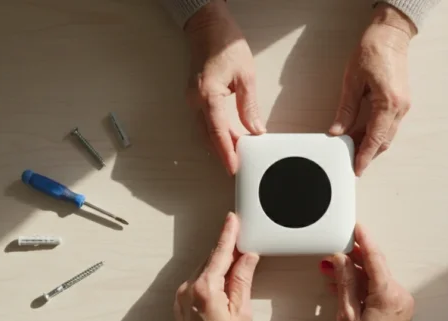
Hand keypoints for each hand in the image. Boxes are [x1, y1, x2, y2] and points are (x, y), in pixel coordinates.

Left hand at [166, 212, 259, 320]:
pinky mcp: (181, 303)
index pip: (220, 253)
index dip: (228, 234)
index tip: (233, 219)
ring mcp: (182, 295)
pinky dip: (212, 276)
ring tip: (239, 265)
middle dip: (228, 249)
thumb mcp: (241, 314)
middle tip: (245, 241)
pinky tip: (224, 282)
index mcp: (205, 288)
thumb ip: (242, 281)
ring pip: (205, 270)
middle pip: (212, 259)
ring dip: (220, 264)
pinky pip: (199, 281)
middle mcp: (189, 288)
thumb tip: (247, 258)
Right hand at [185, 1, 265, 174]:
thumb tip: (255, 128)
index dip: (226, 152)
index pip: (218, 131)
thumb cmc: (224, 44)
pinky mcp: (195, 97)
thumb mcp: (245, 75)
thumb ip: (249, 106)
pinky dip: (216, 132)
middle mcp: (195, 99)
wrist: (207, 26)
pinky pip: (204, 121)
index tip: (233, 167)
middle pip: (209, 136)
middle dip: (223, 153)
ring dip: (220, 144)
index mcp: (208, 94)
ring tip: (237, 153)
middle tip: (239, 165)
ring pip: (205, 131)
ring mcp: (192, 99)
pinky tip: (229, 136)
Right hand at [320, 224, 426, 320]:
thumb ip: (345, 284)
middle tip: (332, 252)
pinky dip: (362, 286)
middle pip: (375, 266)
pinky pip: (378, 289)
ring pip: (375, 278)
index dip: (363, 240)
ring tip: (331, 272)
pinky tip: (344, 288)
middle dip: (353, 258)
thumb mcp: (348, 316)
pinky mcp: (397, 308)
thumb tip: (340, 260)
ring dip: (355, 274)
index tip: (355, 227)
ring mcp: (400, 301)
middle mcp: (399, 294)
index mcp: (387, 293)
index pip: (375, 257)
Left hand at [329, 4, 416, 175]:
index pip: (376, 138)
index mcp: (389, 103)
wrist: (390, 36)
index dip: (365, 156)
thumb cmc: (373, 51)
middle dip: (368, 154)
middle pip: (384, 141)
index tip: (357, 169)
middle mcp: (400, 107)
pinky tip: (362, 134)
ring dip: (371, 144)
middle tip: (352, 163)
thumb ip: (346, 109)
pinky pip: (389, 125)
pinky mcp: (400, 102)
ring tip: (353, 150)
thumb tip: (337, 130)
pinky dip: (376, 133)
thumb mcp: (353, 81)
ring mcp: (403, 106)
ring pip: (387, 134)